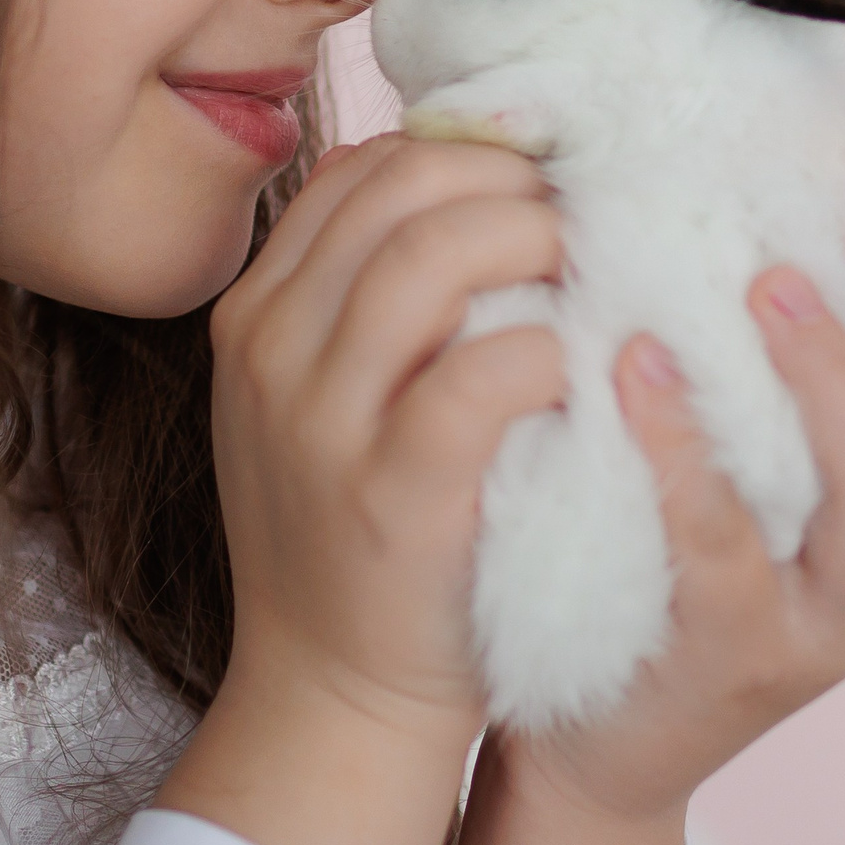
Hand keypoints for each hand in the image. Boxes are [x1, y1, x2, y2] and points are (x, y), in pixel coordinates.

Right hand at [154, 130, 570, 844]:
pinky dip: (543, 355)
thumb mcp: (317, 398)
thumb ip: (358, 297)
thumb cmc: (354, 532)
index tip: (536, 178)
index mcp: (254, 314)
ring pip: (434, 257)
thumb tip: (464, 182)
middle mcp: (270, 352)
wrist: (332, 693)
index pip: (358, 169)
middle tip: (582, 217)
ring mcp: (321, 423)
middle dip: (510, 182)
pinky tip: (577, 372)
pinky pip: (478, 377)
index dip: (463, 152)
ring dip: (534, 244)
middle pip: (400, 192)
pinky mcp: (391, 495)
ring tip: (590, 276)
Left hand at [449, 246, 844, 844]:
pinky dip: (684, 445)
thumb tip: (780, 237)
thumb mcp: (757, 498)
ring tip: (754, 284)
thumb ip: (784, 406)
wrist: (594, 746)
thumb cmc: (667, 581)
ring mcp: (820, 632)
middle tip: (806, 252)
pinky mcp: (731, 659)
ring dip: (825, 376)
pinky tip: (636, 363)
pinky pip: (722, 542)